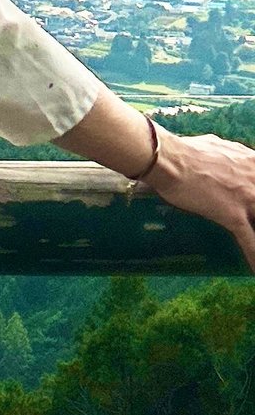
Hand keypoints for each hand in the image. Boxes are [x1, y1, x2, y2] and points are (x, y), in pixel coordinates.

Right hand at [146, 130, 254, 271]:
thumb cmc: (186, 150)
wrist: (169, 159)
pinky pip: (250, 243)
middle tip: (247, 216)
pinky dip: (253, 258)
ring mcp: (247, 199)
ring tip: (248, 240)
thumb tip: (224, 155)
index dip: (254, 194)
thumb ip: (228, 154)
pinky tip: (253, 269)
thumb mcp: (215, 145)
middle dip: (254, 212)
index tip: (250, 204)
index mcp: (252, 162)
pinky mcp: (233, 216)